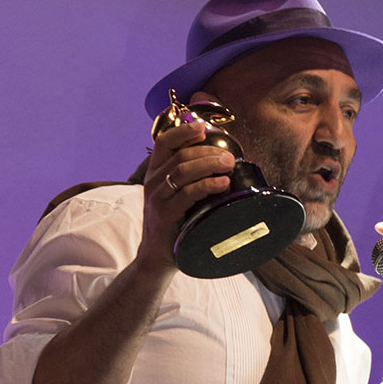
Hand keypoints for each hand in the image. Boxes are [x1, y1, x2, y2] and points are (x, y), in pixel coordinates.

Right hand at [134, 121, 233, 277]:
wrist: (157, 256)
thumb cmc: (174, 223)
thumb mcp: (176, 195)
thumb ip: (190, 177)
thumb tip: (219, 159)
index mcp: (155, 173)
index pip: (164, 141)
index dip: (183, 130)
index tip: (203, 126)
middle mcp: (153, 181)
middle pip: (181, 154)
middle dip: (208, 151)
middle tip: (229, 156)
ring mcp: (156, 197)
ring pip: (183, 169)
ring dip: (210, 163)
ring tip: (229, 165)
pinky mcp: (164, 213)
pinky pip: (188, 193)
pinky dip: (208, 185)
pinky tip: (223, 183)